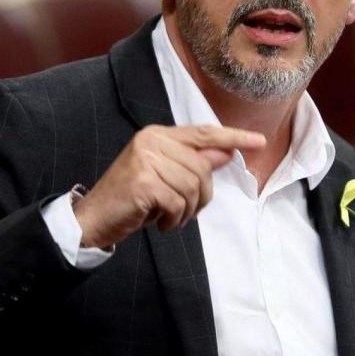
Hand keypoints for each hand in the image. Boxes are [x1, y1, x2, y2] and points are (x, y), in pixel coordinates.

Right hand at [73, 125, 265, 248]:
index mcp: (158, 135)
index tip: (259, 142)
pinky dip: (173, 219)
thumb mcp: (166, 177)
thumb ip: (194, 162)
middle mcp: (151, 140)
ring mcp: (145, 159)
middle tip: (182, 211)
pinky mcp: (143, 182)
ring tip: (169, 217)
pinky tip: (159, 222)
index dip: (233, 137)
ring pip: (193, 186)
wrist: (95, 218)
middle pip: (202, 167)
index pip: (203, 133)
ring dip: (186, 211)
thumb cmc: (133, 199)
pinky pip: (178, 202)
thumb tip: (227, 152)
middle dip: (200, 196)